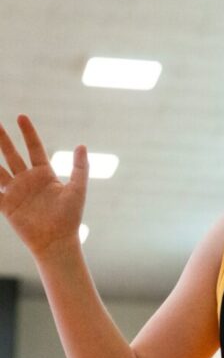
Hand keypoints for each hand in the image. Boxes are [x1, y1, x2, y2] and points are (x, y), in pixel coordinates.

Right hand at [0, 115, 88, 258]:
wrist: (57, 240)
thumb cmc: (71, 216)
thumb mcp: (78, 188)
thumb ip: (80, 167)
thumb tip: (81, 145)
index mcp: (45, 174)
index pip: (34, 148)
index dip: (28, 133)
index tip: (21, 116)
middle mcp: (29, 180)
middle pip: (13, 155)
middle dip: (3, 139)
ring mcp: (16, 191)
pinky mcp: (7, 205)